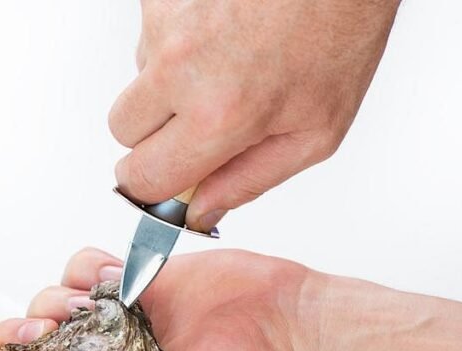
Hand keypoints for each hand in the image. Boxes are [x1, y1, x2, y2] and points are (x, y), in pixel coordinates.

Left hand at [0, 247, 315, 350]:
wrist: (294, 329)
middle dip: (16, 346)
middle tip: (34, 337)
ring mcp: (115, 328)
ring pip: (50, 312)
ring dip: (50, 306)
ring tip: (79, 310)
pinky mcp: (131, 285)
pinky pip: (83, 272)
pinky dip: (81, 271)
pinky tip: (105, 281)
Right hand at [111, 0, 400, 230]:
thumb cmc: (338, 33)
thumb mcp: (314, 130)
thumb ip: (249, 181)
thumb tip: (200, 212)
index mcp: (218, 115)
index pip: (144, 177)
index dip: (152, 184)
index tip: (164, 177)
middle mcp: (181, 69)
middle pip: (123, 129)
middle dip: (154, 131)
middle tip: (201, 115)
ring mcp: (164, 26)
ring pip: (138, 78)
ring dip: (171, 78)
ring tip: (228, 57)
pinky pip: (150, 36)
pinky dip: (179, 38)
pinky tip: (221, 28)